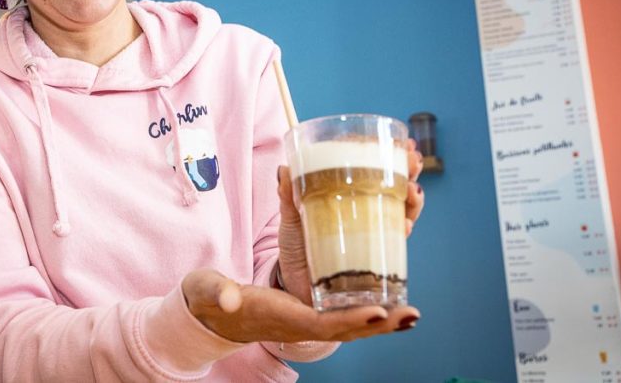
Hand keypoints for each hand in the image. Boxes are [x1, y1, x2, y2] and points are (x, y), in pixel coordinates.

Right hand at [182, 269, 419, 343]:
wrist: (209, 313)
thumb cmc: (209, 298)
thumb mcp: (208, 290)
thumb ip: (216, 292)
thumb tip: (228, 297)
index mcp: (278, 318)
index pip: (320, 323)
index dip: (351, 320)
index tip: (380, 312)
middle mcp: (297, 325)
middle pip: (345, 330)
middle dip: (380, 325)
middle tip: (412, 316)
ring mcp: (304, 322)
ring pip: (349, 326)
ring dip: (382, 322)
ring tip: (412, 315)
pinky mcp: (306, 313)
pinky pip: (343, 316)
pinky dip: (368, 313)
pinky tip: (390, 306)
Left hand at [274, 137, 426, 296]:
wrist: (293, 284)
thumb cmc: (295, 246)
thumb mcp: (290, 218)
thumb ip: (287, 196)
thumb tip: (283, 169)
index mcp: (346, 195)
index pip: (373, 168)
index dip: (388, 154)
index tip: (399, 142)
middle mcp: (364, 211)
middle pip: (395, 186)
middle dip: (409, 170)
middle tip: (413, 158)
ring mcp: (371, 233)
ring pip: (402, 211)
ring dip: (413, 198)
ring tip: (412, 189)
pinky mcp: (373, 258)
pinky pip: (395, 243)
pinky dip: (403, 231)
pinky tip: (405, 224)